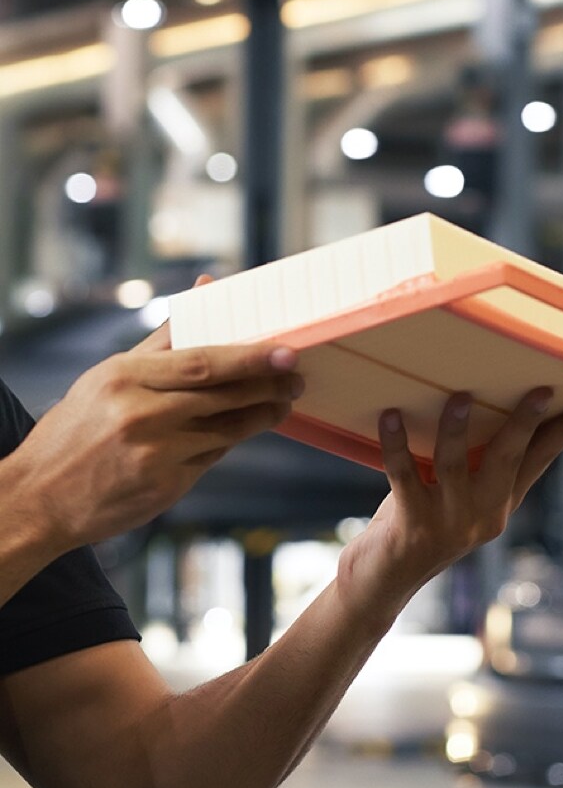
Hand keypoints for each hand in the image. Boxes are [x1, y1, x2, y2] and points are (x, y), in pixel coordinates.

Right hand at [9, 323, 304, 552]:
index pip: (201, 362)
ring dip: (262, 416)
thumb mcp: (107, 376)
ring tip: (284, 404)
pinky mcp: (165, 486)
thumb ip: (161, 338)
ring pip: (225, 430)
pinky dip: (230, 442)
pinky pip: (211, 457)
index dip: (249, 358)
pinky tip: (246, 429)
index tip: (285, 352)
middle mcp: (139, 414)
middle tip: (297, 377)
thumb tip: (207, 290)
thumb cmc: (77, 429)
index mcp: (124, 377)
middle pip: (221, 395)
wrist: (41, 497)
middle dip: (267, 386)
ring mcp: (154, 454)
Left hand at [336, 388, 562, 618]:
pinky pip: (403, 474)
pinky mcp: (411, 524)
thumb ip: (475, 465)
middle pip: (509, 459)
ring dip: (458, 429)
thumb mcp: (459, 498)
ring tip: (461, 397)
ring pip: (455, 465)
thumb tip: (483, 400)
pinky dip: (396, 443)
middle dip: (526, 423)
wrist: (384, 582)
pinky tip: (391, 415)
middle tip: (541, 390)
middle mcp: (481, 513)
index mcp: (500, 503)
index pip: (541, 460)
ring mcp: (447, 520)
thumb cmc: (420, 523)